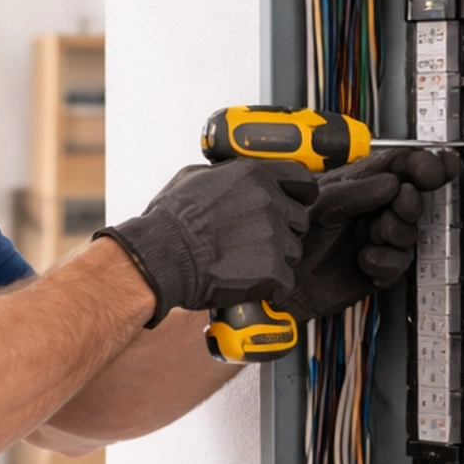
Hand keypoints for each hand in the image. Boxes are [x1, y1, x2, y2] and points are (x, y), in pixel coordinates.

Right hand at [95, 159, 315, 324]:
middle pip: (298, 220)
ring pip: (293, 252)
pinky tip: (250, 285)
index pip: (302, 180)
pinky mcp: (272, 269)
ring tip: (246, 264)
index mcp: (253, 175)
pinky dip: (271, 288)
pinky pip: (285, 282)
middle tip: (256, 242)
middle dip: (282, 231)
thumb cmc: (169, 221)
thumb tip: (229, 177)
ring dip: (276, 260)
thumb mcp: (193, 178)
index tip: (297, 203)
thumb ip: (225, 175)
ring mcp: (273, 236)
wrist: (161, 257)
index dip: (300, 195)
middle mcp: (268, 202)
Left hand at [283, 147, 458, 319]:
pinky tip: (365, 258)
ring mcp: (378, 238)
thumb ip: (358, 192)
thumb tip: (393, 183)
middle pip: (413, 198)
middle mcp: (374, 210)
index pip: (401, 167)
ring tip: (371, 234)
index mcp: (362, 186)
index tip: (433, 170)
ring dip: (394, 231)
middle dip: (410, 201)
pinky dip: (384, 260)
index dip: (422, 166)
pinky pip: (399, 262)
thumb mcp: (324, 203)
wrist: (284, 278)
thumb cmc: (295, 236)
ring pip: (409, 231)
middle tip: (402, 202)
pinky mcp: (379, 267)